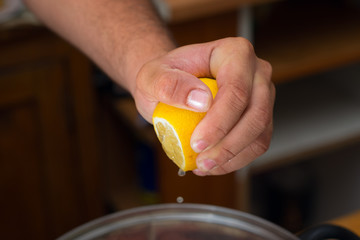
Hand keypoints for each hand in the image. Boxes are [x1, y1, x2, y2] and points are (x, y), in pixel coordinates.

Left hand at [134, 37, 274, 175]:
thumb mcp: (152, 77)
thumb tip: (201, 100)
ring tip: (204, 165)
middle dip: (228, 144)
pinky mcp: (260, 116)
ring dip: (233, 155)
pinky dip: (237, 159)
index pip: (236, 90)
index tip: (196, 143)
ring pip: (260, 132)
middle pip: (255, 113)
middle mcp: (255, 72)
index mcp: (234, 53)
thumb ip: (169, 84)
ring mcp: (262, 95)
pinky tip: (213, 164)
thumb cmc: (163, 78)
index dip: (219, 122)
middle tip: (201, 161)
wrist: (171, 86)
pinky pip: (257, 143)